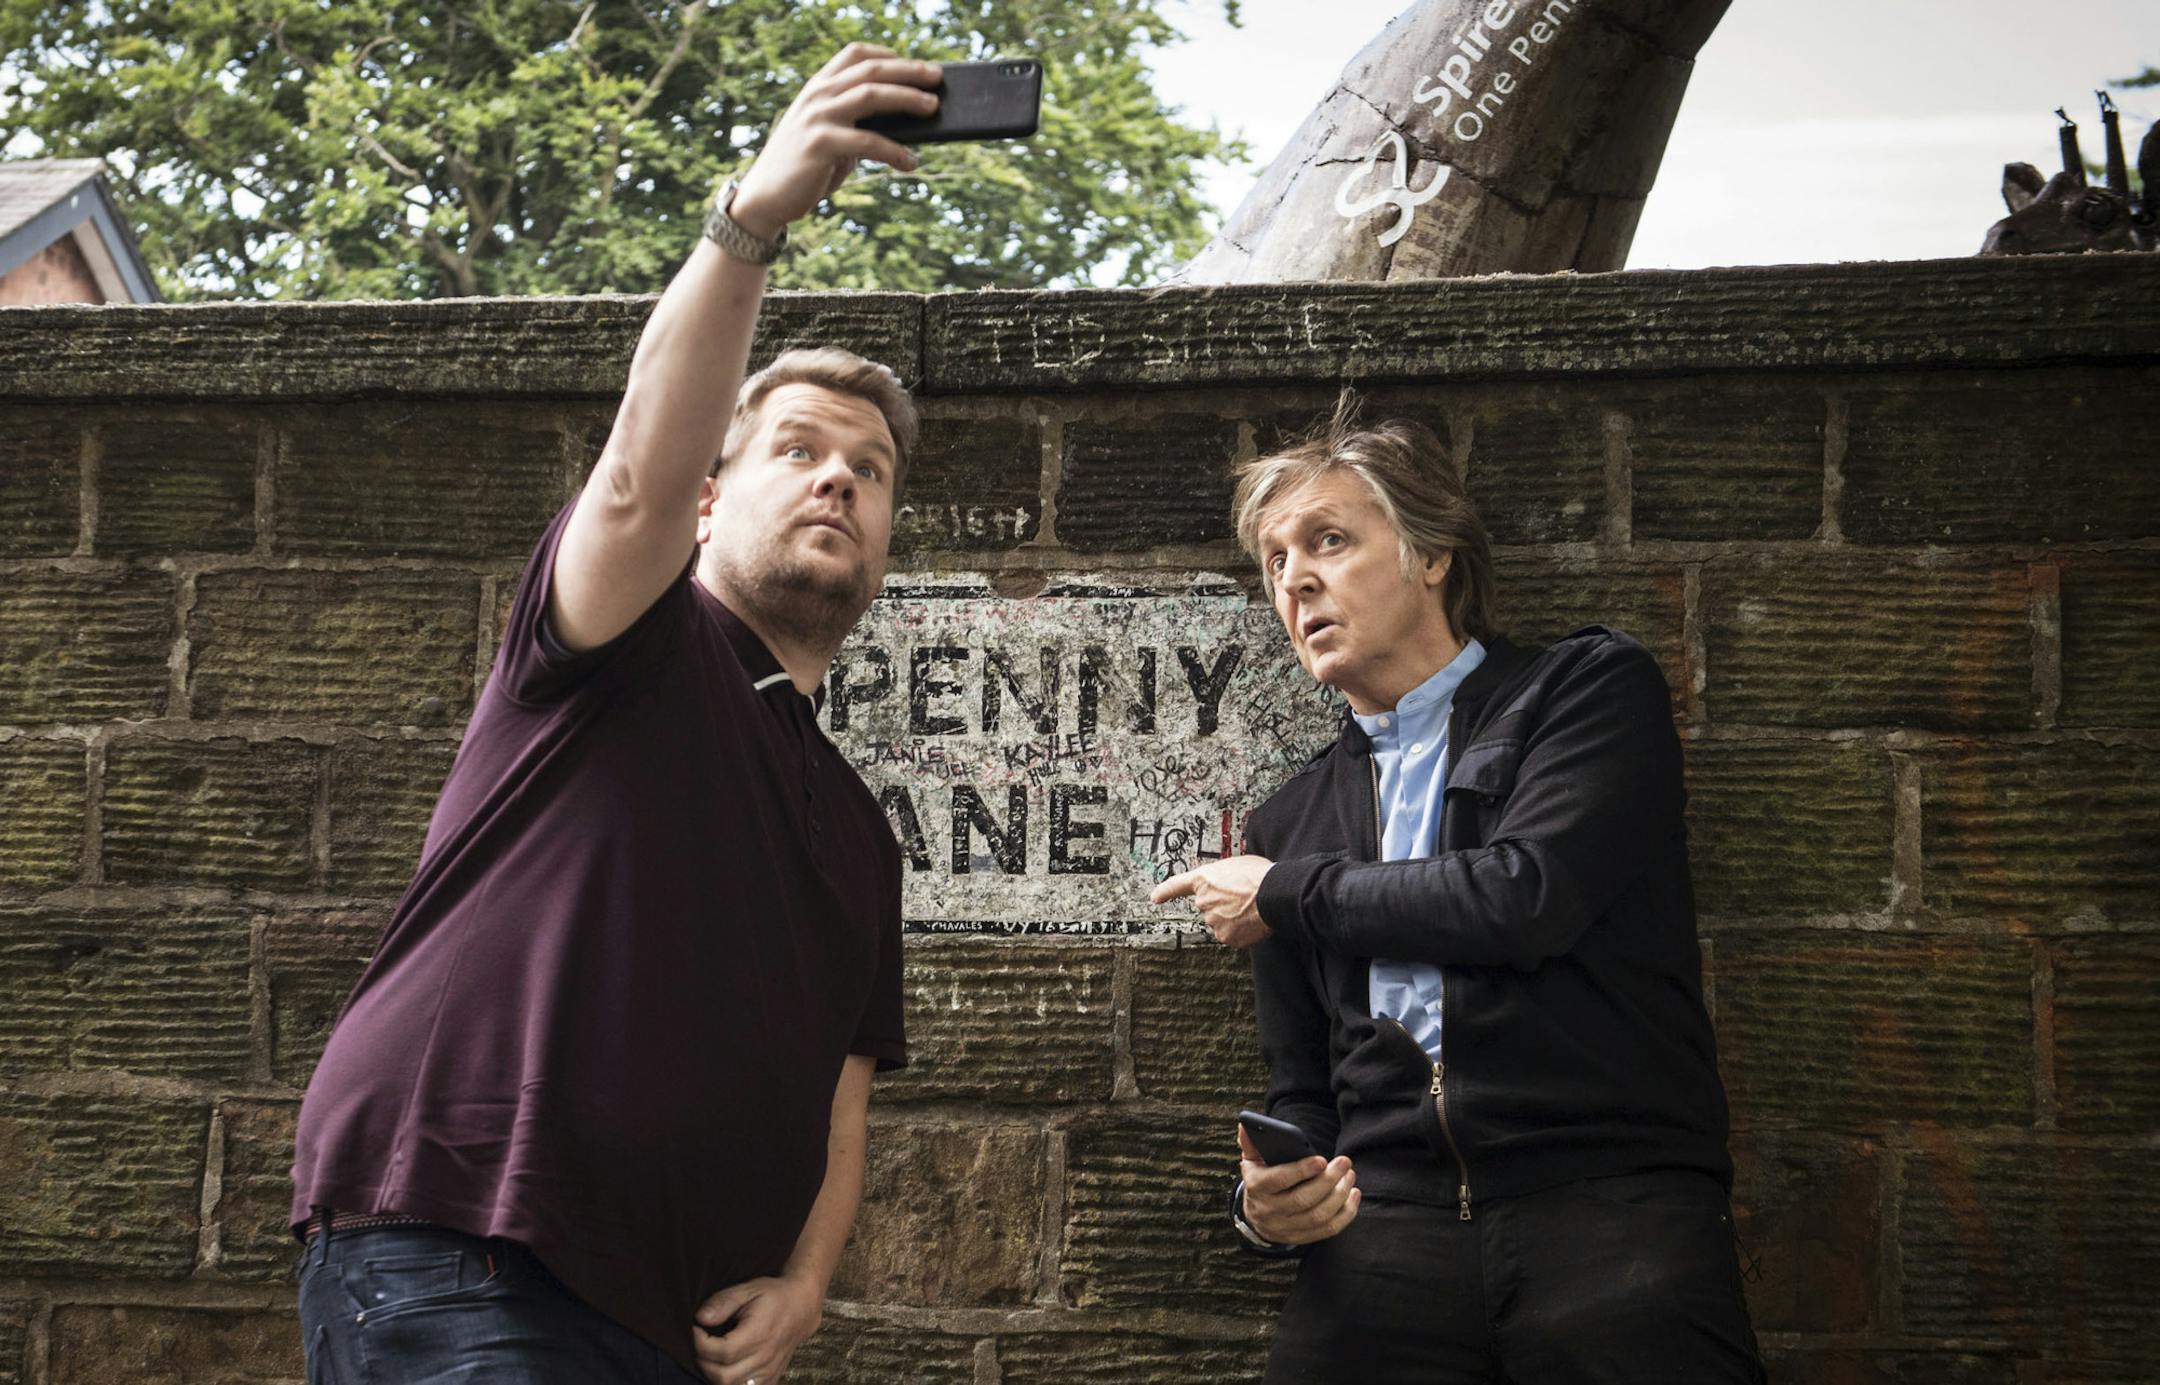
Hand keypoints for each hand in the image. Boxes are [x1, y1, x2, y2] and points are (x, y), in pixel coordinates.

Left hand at [691, 1272, 823, 1384]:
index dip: (700, 1344)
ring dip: (713, 1375)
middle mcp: (765, 1358)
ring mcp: (769, 1372)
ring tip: (710, 1356)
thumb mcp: (747, 1289)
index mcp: (759, 1335)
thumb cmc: (772, 1296)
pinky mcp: (770, 1379)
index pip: (722, 1352)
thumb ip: (723, 1302)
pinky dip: (729, 1382)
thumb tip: (700, 1319)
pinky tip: (724, 1367)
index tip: (694, 1330)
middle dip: (703, 1362)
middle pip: (723, 1376)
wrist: (801, 1307)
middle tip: (699, 1344)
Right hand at [730, 45, 941, 237]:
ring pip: (871, 96)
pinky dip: (894, 151)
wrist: (766, 197)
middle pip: (870, 71)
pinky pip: (868, 142)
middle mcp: (817, 95)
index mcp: (818, 87)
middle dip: (908, 71)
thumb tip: (904, 124)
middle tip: (937, 77)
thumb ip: (856, 124)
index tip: (913, 63)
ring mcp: (817, 117)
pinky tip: (911, 163)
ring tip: (933, 108)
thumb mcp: (831, 136)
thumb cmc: (805, 167)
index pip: (854, 54)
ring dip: (907, 99)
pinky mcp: (821, 143)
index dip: (887, 54)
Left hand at [1151, 855, 1274, 948]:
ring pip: (1220, 921)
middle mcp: (1203, 901)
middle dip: (1222, 904)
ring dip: (1232, 917)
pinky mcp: (1225, 937)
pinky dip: (1240, 930)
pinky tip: (1252, 921)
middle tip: (1242, 898)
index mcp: (1204, 880)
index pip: (1176, 886)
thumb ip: (1223, 877)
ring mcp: (1213, 921)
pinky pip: (1231, 934)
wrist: (1273, 895)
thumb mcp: (1236, 865)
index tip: (1155, 898)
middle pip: (1208, 906)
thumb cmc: (1259, 875)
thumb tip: (1227, 884)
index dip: (1165, 892)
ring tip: (1251, 908)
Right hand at [1237, 1123, 1359, 1244]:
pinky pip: (1328, 1230)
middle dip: (1328, 1180)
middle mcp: (1269, 1211)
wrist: (1256, 1217)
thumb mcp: (1252, 1161)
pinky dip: (1345, 1214)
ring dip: (1339, 1195)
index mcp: (1257, 1187)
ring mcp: (1285, 1228)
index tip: (1321, 1159)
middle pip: (1303, 1199)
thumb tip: (1245, 1124)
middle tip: (1345, 1163)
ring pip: (1318, 1216)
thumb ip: (1252, 1143)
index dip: (1301, 1170)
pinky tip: (1353, 1195)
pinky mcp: (1300, 1238)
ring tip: (1350, 1176)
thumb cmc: (1261, 1180)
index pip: (1279, 1180)